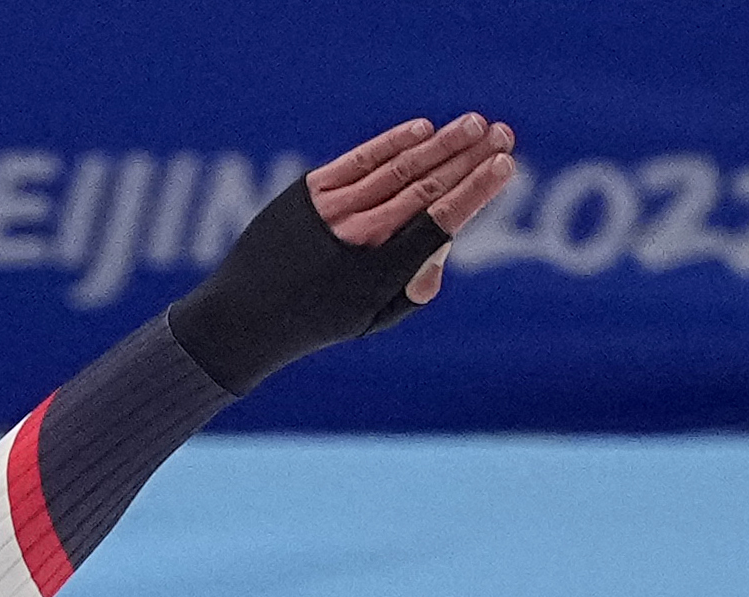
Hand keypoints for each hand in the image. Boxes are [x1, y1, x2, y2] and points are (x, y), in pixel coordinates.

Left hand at [306, 111, 520, 305]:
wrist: (243, 319)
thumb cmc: (319, 320)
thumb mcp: (373, 319)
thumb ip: (416, 285)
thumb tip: (445, 244)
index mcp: (380, 276)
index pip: (440, 222)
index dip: (476, 190)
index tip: (505, 165)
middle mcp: (358, 240)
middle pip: (426, 188)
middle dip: (470, 158)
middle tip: (503, 134)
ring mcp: (332, 212)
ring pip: (398, 170)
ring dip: (440, 144)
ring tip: (475, 124)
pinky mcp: (309, 193)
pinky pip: (359, 162)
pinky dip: (392, 144)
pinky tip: (423, 130)